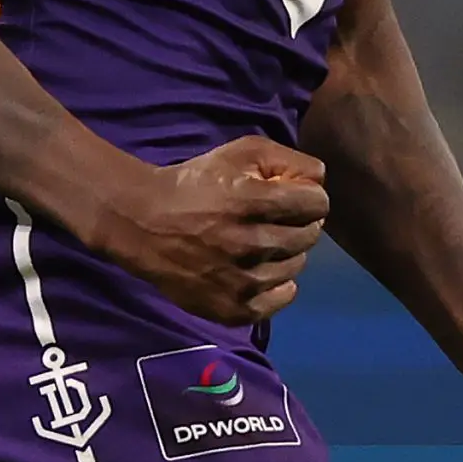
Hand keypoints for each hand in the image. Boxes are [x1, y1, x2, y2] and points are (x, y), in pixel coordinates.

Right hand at [87, 136, 328, 326]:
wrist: (143, 224)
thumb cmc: (195, 183)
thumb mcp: (239, 152)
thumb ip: (287, 159)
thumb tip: (319, 181)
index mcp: (252, 202)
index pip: (317, 204)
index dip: (308, 196)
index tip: (293, 196)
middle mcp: (250, 245)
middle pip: (309, 236)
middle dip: (299, 222)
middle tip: (276, 219)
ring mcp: (241, 282)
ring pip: (296, 266)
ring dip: (286, 252)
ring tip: (262, 243)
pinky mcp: (232, 309)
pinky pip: (280, 300)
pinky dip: (278, 285)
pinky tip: (261, 270)